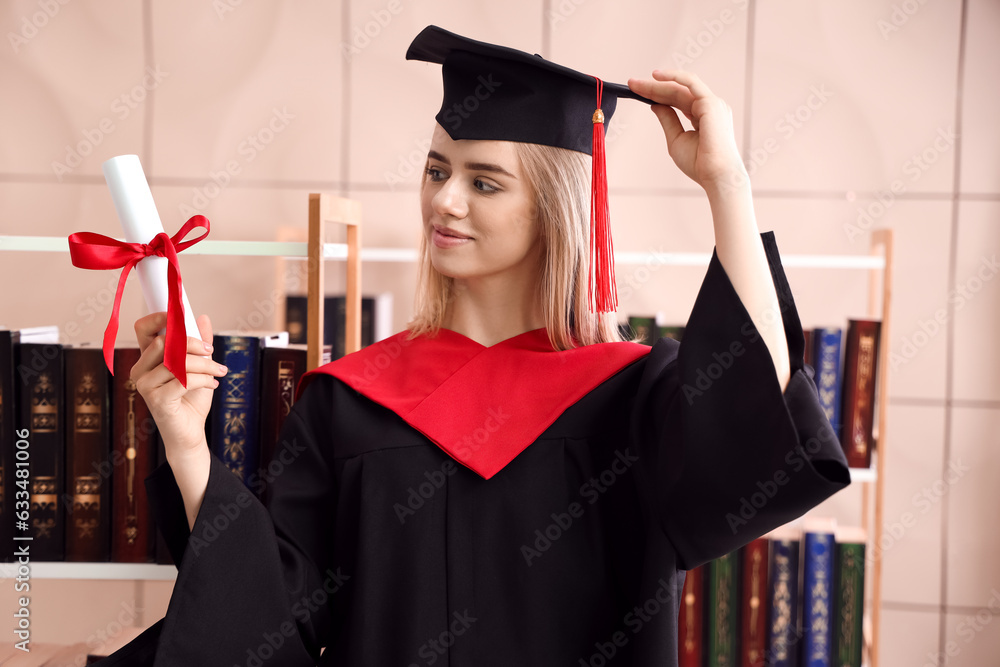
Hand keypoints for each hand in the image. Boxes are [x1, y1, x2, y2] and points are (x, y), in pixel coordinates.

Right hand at [130, 312, 226, 458]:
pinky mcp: (156, 399)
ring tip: (219, 372)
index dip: (160, 318)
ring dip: (206, 365)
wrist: (190, 431)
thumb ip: (199, 343)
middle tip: (212, 352)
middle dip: (194, 344)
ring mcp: (144, 385)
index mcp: (147, 358)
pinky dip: (204, 380)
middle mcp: (140, 369)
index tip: (185, 318)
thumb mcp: (199, 366)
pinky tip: (212, 384)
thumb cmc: (191, 399)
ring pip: (178, 362)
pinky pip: (184, 380)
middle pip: (165, 342)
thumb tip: (203, 317)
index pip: (143, 328)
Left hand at [627, 70, 746, 192]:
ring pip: (680, 87)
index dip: (657, 94)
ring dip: (657, 84)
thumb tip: (655, 105)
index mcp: (703, 115)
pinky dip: (673, 76)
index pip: (677, 99)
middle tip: (631, 84)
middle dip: (653, 87)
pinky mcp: (710, 103)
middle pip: (676, 91)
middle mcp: (709, 106)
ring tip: (636, 84)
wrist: (715, 176)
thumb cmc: (699, 164)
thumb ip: (668, 120)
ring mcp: (711, 103)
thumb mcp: (676, 139)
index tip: (637, 92)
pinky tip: (656, 76)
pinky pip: (690, 83)